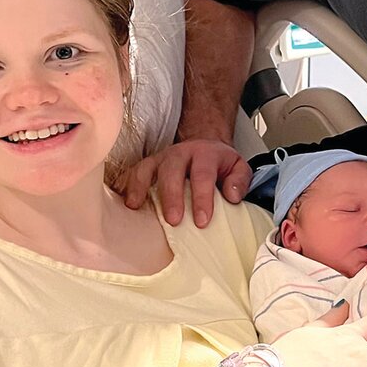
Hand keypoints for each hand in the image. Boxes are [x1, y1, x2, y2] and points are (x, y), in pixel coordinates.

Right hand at [120, 139, 251, 226]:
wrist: (205, 146)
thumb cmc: (220, 164)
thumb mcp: (239, 168)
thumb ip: (240, 181)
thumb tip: (231, 196)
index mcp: (206, 154)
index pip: (203, 175)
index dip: (202, 198)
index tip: (201, 221)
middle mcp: (182, 153)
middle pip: (173, 170)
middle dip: (172, 196)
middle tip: (173, 220)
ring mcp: (162, 158)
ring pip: (149, 168)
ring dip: (141, 187)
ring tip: (136, 207)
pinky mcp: (149, 164)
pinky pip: (135, 172)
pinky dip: (128, 185)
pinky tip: (126, 202)